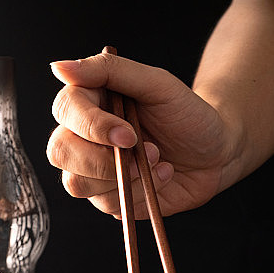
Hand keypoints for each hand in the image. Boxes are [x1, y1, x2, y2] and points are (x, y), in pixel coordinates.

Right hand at [47, 51, 232, 217]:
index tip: (130, 133)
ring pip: (79, 185)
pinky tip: (163, 176)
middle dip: (101, 159)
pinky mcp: (110, 199)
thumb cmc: (187, 114)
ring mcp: (94, 173)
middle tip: (148, 151)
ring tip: (159, 161)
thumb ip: (109, 70)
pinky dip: (140, 192)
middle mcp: (84, 138)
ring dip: (125, 177)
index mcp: (89, 103)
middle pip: (60, 152)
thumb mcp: (156, 83)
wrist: (216, 152)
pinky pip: (108, 205)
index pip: (65, 111)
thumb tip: (57, 67)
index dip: (92, 125)